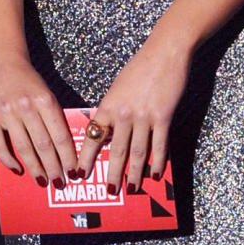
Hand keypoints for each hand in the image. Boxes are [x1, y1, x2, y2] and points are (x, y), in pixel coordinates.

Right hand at [0, 55, 77, 186]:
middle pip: (43, 145)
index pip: (60, 135)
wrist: (2, 61)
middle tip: (59, 183)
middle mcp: (26, 106)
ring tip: (42, 181)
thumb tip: (63, 150)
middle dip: (54, 167)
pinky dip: (9, 160)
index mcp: (45, 100)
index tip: (73, 172)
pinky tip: (18, 169)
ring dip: (35, 168)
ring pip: (24, 147)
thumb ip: (53, 117)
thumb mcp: (46, 93)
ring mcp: (6, 111)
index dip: (68, 157)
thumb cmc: (28, 80)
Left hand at [77, 34, 190, 194]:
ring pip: (138, 152)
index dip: (86, 158)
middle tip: (109, 191)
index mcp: (108, 105)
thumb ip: (112, 109)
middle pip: (116, 150)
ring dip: (134, 173)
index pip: (93, 137)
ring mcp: (144, 117)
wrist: (164, 53)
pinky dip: (158, 162)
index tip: (79, 174)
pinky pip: (159, 146)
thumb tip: (107, 131)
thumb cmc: (139, 67)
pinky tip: (156, 175)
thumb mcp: (117, 87)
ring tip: (132, 188)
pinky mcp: (163, 117)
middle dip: (112, 173)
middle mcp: (124, 114)